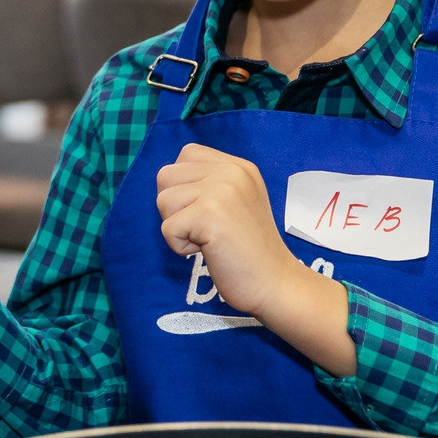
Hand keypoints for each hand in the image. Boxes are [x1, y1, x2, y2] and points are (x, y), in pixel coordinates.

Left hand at [155, 142, 296, 312]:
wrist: (275, 283)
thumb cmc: (249, 251)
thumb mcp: (236, 201)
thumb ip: (208, 183)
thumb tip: (167, 181)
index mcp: (238, 166)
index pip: (186, 154)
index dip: (184, 186)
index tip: (208, 212)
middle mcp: (231, 171)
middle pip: (166, 176)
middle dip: (175, 208)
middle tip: (207, 229)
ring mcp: (222, 190)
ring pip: (163, 201)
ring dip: (178, 228)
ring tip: (209, 239)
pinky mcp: (209, 214)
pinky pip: (168, 229)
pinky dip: (181, 247)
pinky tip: (210, 250)